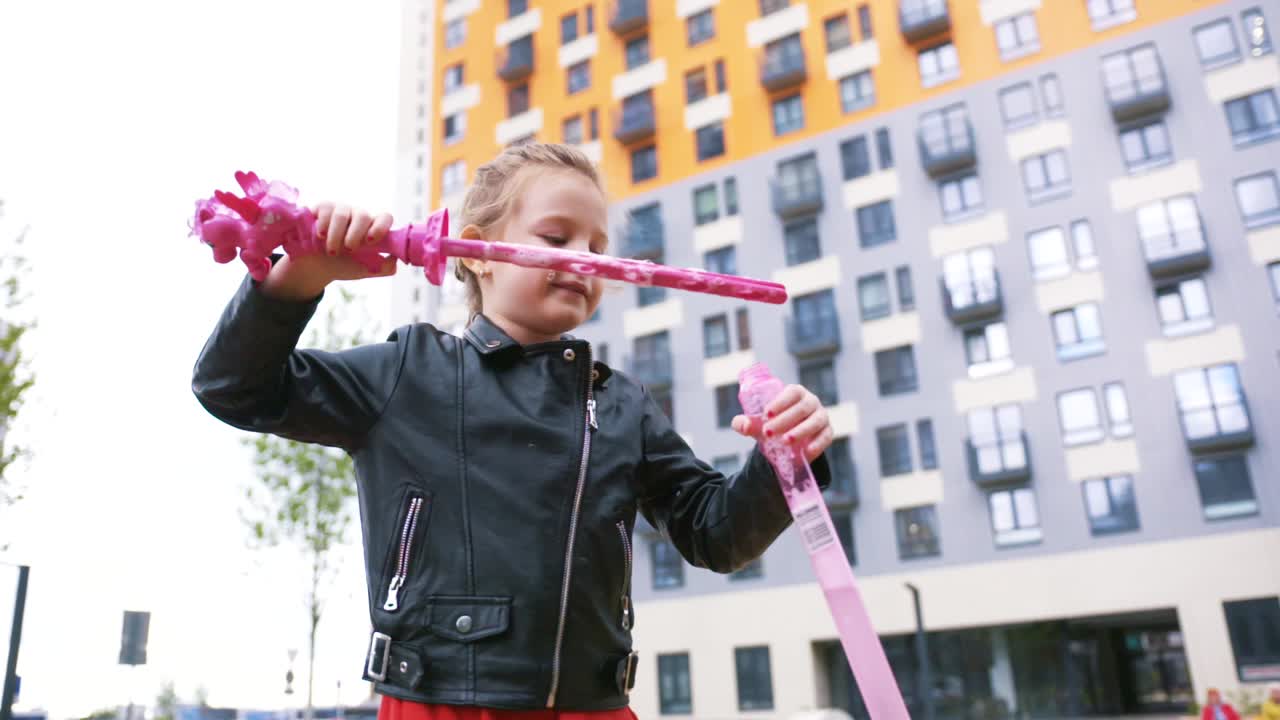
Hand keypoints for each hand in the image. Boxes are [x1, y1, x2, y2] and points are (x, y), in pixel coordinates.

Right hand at [260, 203, 396, 299]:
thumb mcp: (366, 270)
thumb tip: (396, 257)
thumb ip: (386, 267)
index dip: (380, 226)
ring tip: (331, 251)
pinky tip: (321, 236)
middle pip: (363, 215)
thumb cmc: (345, 266)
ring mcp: (341, 210)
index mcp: (373, 228)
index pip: (384, 218)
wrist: (317, 268)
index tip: (371, 241)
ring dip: (336, 235)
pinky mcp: (323, 208)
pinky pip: (326, 209)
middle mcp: (359, 217)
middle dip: (355, 234)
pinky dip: (324, 225)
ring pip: (342, 215)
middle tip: (349, 249)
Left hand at [731, 384, 832, 463]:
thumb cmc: (773, 425)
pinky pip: (826, 436)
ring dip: (801, 430)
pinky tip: (806, 451)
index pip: (792, 392)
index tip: (767, 414)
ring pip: (816, 421)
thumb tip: (741, 425)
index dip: (781, 401)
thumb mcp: (758, 425)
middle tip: (768, 432)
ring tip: (786, 441)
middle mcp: (811, 402)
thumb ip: (746, 423)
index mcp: (796, 394)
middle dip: (785, 419)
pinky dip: (817, 444)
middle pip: (802, 407)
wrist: (789, 444)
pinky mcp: (827, 433)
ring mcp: (821, 417)